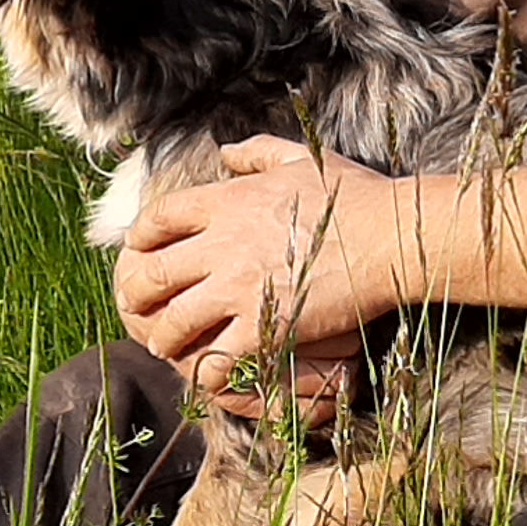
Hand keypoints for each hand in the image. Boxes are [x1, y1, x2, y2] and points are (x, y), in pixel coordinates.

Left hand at [113, 138, 401, 397]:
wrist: (392, 237)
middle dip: (134, 295)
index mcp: (225, 202)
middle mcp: (222, 245)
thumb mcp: (299, 159)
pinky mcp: (267, 328)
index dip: (138, 239)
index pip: (156, 220)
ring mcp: (240, 289)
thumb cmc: (353, 195)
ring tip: (164, 345)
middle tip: (135, 307)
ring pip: (174, 322)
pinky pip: (216, 357)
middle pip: (149, 274)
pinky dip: (204, 368)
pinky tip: (206, 372)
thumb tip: (225, 153)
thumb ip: (256, 153)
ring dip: (163, 338)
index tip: (136, 253)